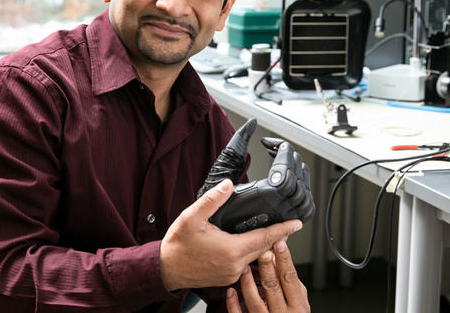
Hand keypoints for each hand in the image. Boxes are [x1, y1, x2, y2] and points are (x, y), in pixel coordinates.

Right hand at [160, 179, 302, 291]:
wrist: (167, 268)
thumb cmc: (178, 244)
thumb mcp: (193, 216)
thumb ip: (213, 200)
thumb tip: (228, 185)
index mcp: (231, 250)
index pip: (265, 238)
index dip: (283, 229)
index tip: (297, 223)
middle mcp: (235, 265)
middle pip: (264, 248)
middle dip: (277, 236)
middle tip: (287, 224)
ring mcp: (232, 274)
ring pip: (256, 257)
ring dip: (264, 245)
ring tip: (270, 232)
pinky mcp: (227, 277)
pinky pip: (247, 265)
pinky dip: (253, 253)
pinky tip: (249, 243)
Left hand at [225, 240, 309, 312]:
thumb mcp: (298, 301)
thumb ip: (291, 282)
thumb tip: (280, 258)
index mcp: (297, 306)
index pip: (290, 278)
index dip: (285, 259)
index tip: (279, 242)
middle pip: (273, 286)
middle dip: (266, 267)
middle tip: (261, 250)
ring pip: (255, 301)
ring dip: (248, 282)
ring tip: (244, 267)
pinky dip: (234, 304)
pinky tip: (230, 291)